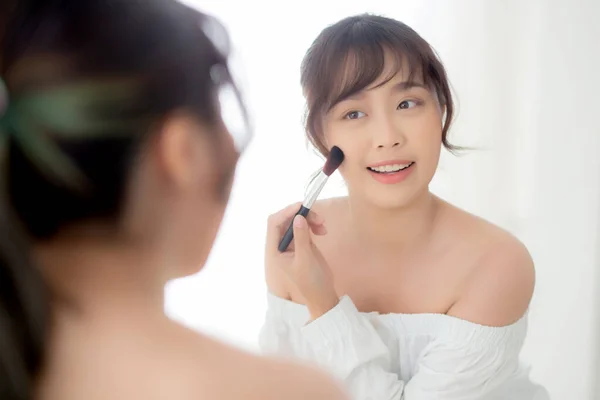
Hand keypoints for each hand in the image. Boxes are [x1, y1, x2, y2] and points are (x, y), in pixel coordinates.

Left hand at [265, 203, 338, 319]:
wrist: (323, 295)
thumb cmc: (311, 282)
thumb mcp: (305, 260)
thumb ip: (301, 238)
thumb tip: (298, 217)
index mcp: (275, 250)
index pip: (274, 224)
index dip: (286, 212)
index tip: (301, 206)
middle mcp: (281, 245)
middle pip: (286, 220)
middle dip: (301, 215)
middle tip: (319, 218)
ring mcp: (292, 243)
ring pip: (296, 221)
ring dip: (310, 219)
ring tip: (323, 226)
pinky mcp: (303, 243)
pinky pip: (305, 227)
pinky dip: (313, 225)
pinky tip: (323, 231)